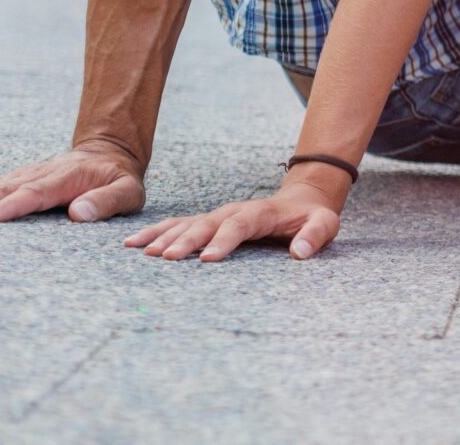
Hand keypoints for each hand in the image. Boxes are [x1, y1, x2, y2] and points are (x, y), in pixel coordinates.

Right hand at [0, 141, 144, 223]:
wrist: (109, 153)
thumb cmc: (118, 179)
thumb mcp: (128, 191)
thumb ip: (107, 201)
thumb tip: (78, 213)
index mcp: (65, 179)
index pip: (34, 194)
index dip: (10, 206)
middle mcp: (38, 176)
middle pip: (2, 190)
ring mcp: (22, 177)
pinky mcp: (12, 182)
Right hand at [122, 174, 346, 261]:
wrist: (302, 200)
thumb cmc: (312, 217)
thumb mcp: (325, 224)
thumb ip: (316, 235)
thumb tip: (301, 253)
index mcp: (261, 213)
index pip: (240, 225)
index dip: (223, 240)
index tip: (207, 259)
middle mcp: (234, 211)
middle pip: (207, 224)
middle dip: (185, 240)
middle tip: (164, 258)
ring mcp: (218, 215)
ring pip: (187, 223)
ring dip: (163, 235)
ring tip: (139, 250)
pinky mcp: (208, 222)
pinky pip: (179, 225)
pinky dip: (157, 232)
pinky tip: (134, 243)